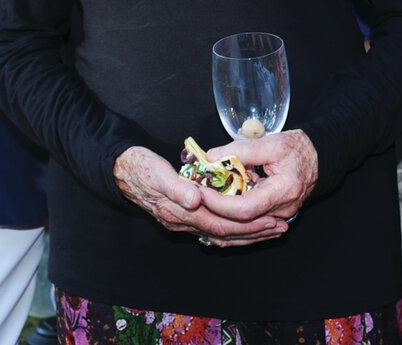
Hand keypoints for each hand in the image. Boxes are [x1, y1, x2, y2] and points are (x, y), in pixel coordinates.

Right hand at [113, 146, 286, 246]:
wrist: (120, 170)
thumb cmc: (139, 167)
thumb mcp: (156, 172)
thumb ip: (176, 187)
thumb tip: (196, 199)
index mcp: (178, 211)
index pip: (219, 223)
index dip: (246, 224)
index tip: (270, 219)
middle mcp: (182, 222)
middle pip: (224, 233)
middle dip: (254, 232)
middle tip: (281, 227)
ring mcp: (182, 222)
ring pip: (220, 235)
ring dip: (247, 234)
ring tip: (270, 230)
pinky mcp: (183, 216)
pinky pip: (212, 229)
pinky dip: (232, 230)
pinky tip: (244, 228)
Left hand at [204, 130, 317, 230]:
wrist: (318, 157)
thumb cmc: (297, 148)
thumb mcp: (271, 142)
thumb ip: (241, 149)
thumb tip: (211, 157)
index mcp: (284, 190)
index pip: (245, 209)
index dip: (220, 204)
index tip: (202, 192)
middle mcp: (283, 209)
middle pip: (242, 222)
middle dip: (215, 210)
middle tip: (195, 195)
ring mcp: (280, 216)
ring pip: (244, 226)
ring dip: (221, 214)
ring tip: (203, 198)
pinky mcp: (274, 215)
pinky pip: (250, 222)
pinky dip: (231, 216)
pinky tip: (218, 206)